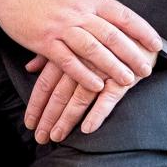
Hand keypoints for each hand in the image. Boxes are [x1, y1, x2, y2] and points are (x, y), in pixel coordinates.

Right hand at [0, 0, 161, 93]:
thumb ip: (90, 4)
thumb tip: (112, 17)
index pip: (121, 14)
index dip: (141, 29)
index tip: (156, 43)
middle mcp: (78, 12)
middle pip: (111, 34)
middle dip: (132, 53)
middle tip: (146, 70)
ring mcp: (61, 27)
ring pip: (93, 49)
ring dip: (112, 67)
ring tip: (128, 81)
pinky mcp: (44, 41)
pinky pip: (68, 61)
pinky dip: (84, 74)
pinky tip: (96, 86)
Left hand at [22, 45, 158, 143]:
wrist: (138, 28)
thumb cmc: (101, 34)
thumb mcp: (74, 38)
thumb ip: (50, 53)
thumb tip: (29, 67)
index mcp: (67, 51)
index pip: (46, 82)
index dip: (37, 104)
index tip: (29, 123)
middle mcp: (81, 61)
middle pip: (59, 93)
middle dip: (48, 117)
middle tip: (39, 137)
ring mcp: (102, 69)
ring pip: (79, 97)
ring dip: (67, 119)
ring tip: (57, 137)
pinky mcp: (122, 76)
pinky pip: (108, 98)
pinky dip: (97, 113)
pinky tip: (87, 129)